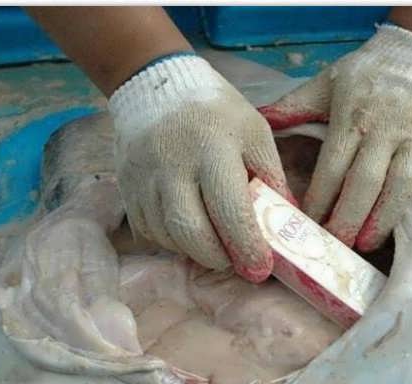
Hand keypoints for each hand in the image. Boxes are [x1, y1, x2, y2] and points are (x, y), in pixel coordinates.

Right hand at [109, 54, 292, 282]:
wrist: (156, 86)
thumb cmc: (216, 111)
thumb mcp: (255, 133)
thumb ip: (271, 178)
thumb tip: (284, 224)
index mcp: (212, 149)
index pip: (229, 211)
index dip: (247, 247)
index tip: (261, 268)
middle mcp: (172, 167)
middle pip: (192, 234)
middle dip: (218, 258)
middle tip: (236, 261)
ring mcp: (144, 180)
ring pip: (168, 238)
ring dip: (195, 251)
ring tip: (215, 243)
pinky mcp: (127, 189)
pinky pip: (150, 231)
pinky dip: (172, 240)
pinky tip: (189, 228)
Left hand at [259, 25, 411, 250]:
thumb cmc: (366, 72)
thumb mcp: (325, 83)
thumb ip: (293, 106)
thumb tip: (258, 118)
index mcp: (351, 119)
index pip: (332, 167)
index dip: (320, 199)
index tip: (308, 224)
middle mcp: (384, 131)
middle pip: (365, 182)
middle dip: (348, 218)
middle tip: (334, 245)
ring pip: (401, 184)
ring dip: (384, 217)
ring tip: (367, 245)